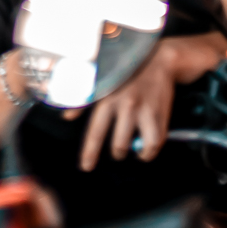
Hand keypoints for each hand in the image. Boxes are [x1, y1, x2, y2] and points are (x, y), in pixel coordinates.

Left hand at [74, 41, 179, 169]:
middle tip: (118, 150)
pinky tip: (148, 145)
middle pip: (118, 145)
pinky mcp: (160, 115)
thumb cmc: (127, 70)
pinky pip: (156, 143)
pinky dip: (151, 149)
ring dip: (135, 152)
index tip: (87, 167)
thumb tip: (66, 116)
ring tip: (135, 149)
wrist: (159, 60)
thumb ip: (83, 99)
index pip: (96, 131)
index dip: (90, 152)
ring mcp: (144, 112)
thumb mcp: (102, 79)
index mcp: (107, 98)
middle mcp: (125, 106)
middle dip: (117, 152)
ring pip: (137, 147)